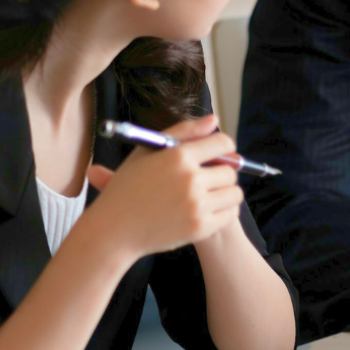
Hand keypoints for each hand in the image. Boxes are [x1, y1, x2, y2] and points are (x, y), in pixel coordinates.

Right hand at [86, 115, 243, 255]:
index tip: (220, 154)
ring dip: (226, 193)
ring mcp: (196, 205)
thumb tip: (214, 120)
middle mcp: (190, 179)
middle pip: (230, 171)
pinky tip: (208, 210)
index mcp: (177, 156)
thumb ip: (184, 132)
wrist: (114, 230)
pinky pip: (231, 214)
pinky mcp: (200, 227)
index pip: (222, 143)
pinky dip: (224, 211)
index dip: (224, 147)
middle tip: (208, 179)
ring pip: (235, 193)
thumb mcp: (147, 152)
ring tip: (209, 195)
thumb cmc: (128, 188)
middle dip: (222, 173)